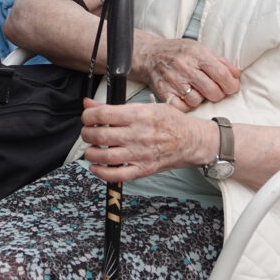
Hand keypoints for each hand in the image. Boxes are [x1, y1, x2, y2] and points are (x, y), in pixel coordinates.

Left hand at [81, 98, 215, 182]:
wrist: (192, 141)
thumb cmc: (170, 121)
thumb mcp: (145, 106)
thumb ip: (115, 106)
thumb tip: (88, 104)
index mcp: (139, 116)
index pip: (103, 114)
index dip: (88, 115)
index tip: (87, 117)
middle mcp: (138, 135)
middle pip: (101, 135)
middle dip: (87, 133)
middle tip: (88, 132)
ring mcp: (140, 154)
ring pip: (106, 156)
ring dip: (91, 152)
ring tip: (91, 148)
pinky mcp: (143, 169)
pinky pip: (118, 175)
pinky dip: (102, 173)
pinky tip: (96, 166)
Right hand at [130, 30, 240, 111]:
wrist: (149, 55)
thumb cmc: (177, 52)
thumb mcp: (199, 49)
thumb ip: (219, 62)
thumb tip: (236, 75)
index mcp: (196, 54)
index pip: (222, 74)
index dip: (231, 85)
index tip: (232, 87)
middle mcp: (185, 67)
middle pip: (213, 91)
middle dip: (218, 94)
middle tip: (214, 90)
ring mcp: (173, 80)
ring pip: (197, 100)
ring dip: (200, 99)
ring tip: (196, 91)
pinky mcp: (164, 91)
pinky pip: (182, 107)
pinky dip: (186, 105)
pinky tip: (186, 97)